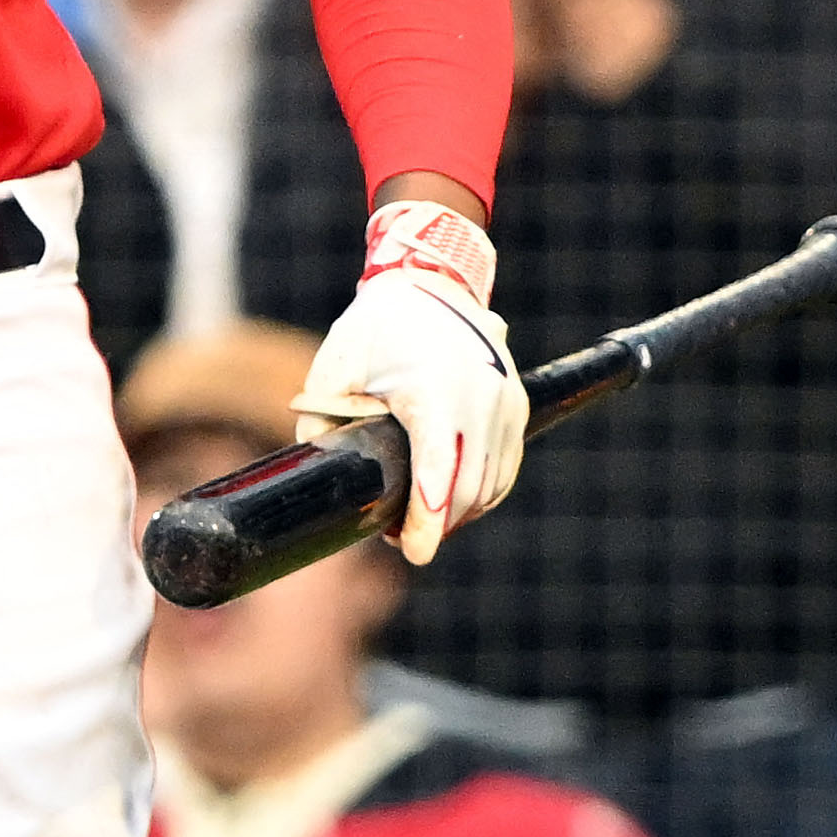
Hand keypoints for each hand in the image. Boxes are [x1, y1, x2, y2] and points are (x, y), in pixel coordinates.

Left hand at [300, 214, 525, 566]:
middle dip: (436, 524)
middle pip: (467, 487)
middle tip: (396, 540)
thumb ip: (322, 427)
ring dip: (457, 512)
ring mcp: (506, 401)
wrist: (430, 283)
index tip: (414, 553)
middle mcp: (481, 395)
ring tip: (417, 521)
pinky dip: (478, 491)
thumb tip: (320, 482)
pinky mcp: (516, 405)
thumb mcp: (333, 373)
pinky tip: (447, 500)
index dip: (428, 518)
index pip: (439, 468)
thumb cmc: (374, 329)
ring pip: (490, 484)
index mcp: (434, 387)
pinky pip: (504, 468)